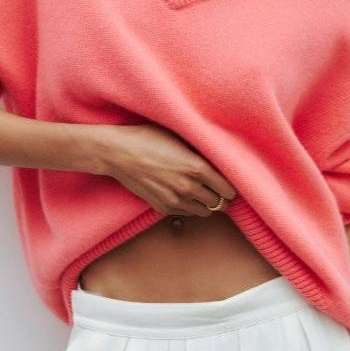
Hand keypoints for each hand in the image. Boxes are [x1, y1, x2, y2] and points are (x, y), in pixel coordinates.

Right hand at [101, 122, 237, 216]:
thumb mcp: (178, 136)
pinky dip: (191, 207)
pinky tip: (187, 195)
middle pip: (219, 204)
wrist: (118, 153)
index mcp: (197, 168)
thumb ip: (200, 149)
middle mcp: (188, 188)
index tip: (230, 183)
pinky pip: (187, 214)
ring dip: (207, 204)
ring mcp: (175, 201)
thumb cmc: (146, 138)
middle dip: (222, 197)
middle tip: (220, 190)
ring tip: (205, 193)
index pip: (228, 189)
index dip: (231, 187)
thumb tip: (217, 155)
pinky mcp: (162, 208)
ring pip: (205, 212)